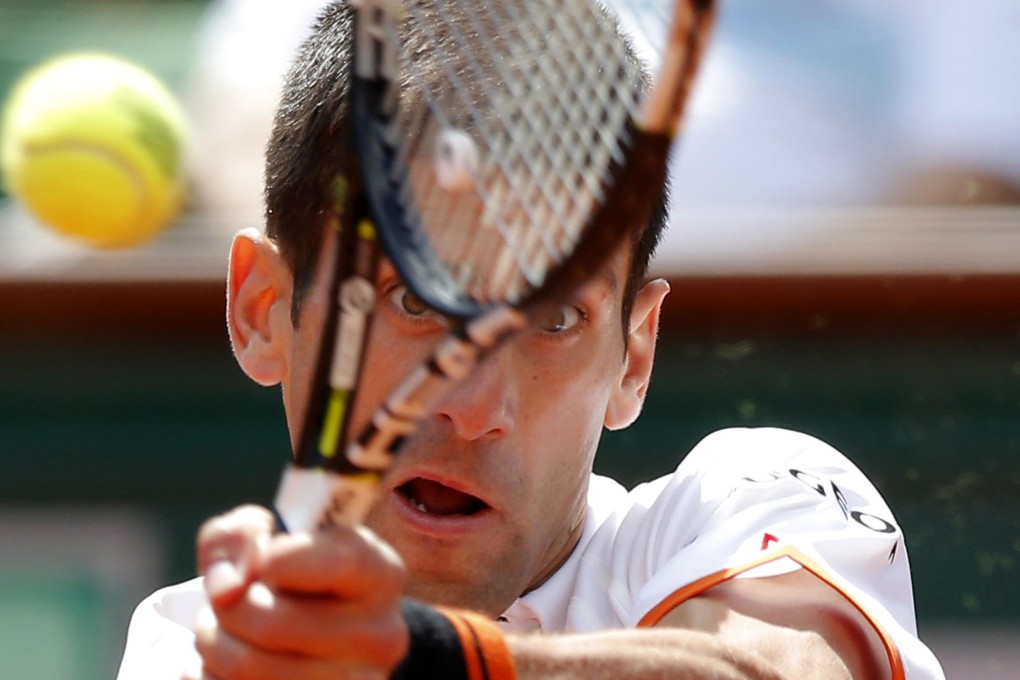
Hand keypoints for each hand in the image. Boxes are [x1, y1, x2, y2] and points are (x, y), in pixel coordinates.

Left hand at [190, 505, 408, 679]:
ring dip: (213, 645)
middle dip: (227, 608)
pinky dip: (211, 677)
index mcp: (380, 574)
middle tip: (225, 601)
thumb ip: (242, 536)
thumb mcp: (270, 536)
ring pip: (246, 669)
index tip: (263, 560)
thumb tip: (226, 588)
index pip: (337, 564)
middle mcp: (379, 635)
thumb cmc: (290, 576)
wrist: (317, 638)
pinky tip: (225, 663)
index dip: (283, 560)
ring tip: (221, 631)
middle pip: (271, 624)